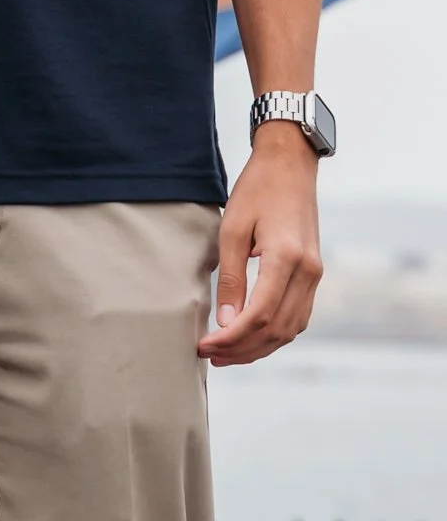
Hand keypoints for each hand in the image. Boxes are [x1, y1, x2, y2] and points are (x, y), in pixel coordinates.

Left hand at [198, 122, 323, 366]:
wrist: (290, 165)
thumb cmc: (257, 190)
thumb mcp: (232, 229)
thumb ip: (231, 278)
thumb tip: (227, 323)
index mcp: (287, 258)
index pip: (260, 316)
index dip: (231, 338)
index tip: (205, 345)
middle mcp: (308, 271)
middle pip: (277, 330)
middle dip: (242, 349)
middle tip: (210, 355)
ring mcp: (315, 274)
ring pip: (291, 329)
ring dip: (259, 347)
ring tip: (226, 353)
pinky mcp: (314, 274)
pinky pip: (298, 315)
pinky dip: (275, 333)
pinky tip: (251, 336)